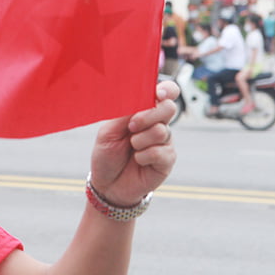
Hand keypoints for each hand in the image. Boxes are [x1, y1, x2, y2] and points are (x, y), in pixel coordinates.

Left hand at [89, 80, 177, 206]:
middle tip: (131, 127)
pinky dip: (144, 155)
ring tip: (131, 147)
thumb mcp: (109, 130)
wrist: (107, 184)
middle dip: (148, 116)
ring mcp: (165, 142)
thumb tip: (140, 99)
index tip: (157, 93)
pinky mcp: (168, 160)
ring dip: (140, 139)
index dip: (167, 90)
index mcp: (143, 112)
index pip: (165, 94)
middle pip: (168, 108)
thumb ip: (125, 114)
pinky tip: (137, 160)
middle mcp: (157, 124)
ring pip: (162, 130)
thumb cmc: (107, 154)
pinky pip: (161, 151)